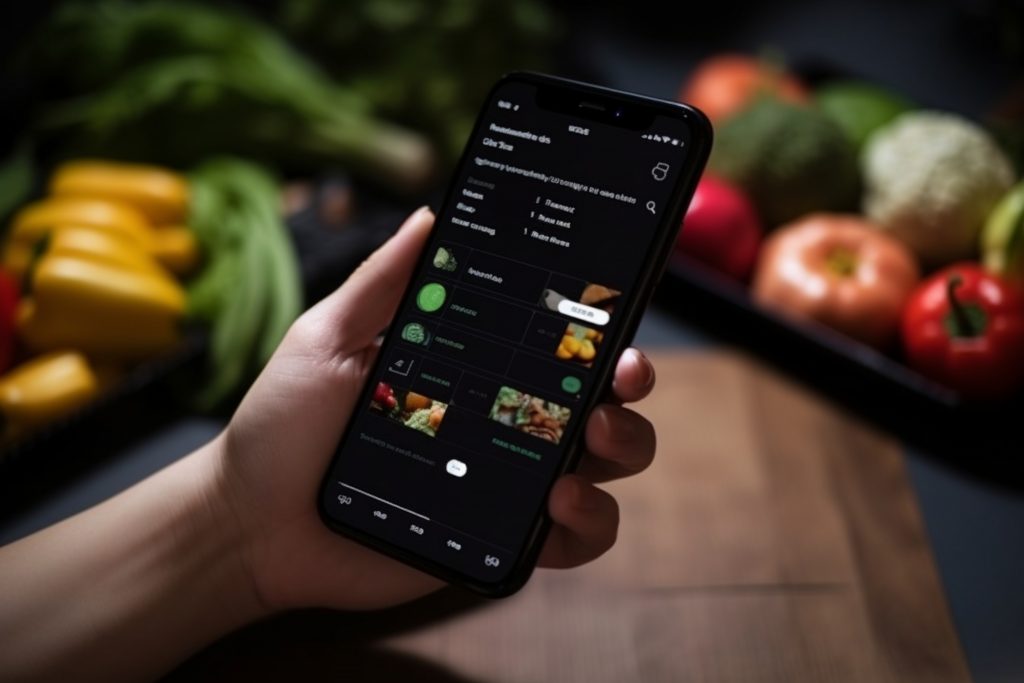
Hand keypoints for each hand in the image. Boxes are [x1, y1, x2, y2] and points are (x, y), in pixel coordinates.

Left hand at [216, 207, 656, 611]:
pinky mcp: (503, 540)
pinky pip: (576, 537)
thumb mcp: (327, 339)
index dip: (600, 321)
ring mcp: (511, 481)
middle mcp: (506, 418)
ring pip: (608, 464)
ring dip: (621, 450)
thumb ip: (381, 282)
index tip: (615, 306)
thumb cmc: (283, 425)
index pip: (557, 337)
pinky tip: (558, 510)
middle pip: (604, 396)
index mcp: (476, 364)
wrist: (252, 524)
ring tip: (578, 454)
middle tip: (617, 378)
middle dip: (631, 384)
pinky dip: (588, 524)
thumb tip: (429, 214)